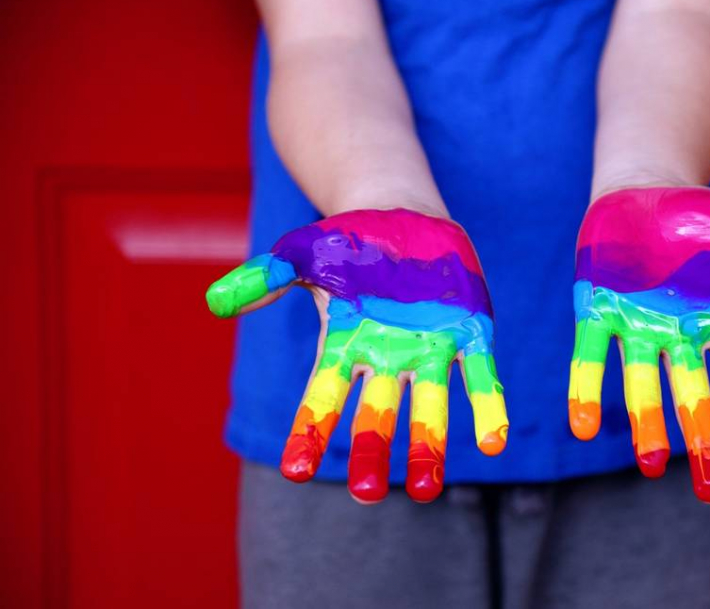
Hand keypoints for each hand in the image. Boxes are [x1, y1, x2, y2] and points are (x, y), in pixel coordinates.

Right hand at [206, 209, 507, 503]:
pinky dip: (486, 407)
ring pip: (428, 408)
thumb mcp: (302, 252)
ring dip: (429, 447)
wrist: (405, 217)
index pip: (322, 397)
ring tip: (427, 491)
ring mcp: (429, 351)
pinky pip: (478, 376)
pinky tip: (493, 441)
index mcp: (344, 346)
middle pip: (376, 415)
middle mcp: (386, 359)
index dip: (308, 432)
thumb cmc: (348, 242)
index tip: (296, 471)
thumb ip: (265, 276)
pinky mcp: (469, 335)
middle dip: (371, 452)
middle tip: (367, 494)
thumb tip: (215, 302)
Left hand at [569, 187, 709, 502]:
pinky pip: (591, 355)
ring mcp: (636, 323)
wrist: (645, 189)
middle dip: (701, 439)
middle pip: (693, 394)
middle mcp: (678, 332)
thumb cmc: (705, 216)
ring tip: (651, 466)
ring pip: (643, 383)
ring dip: (647, 423)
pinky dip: (587, 388)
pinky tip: (583, 428)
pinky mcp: (595, 309)